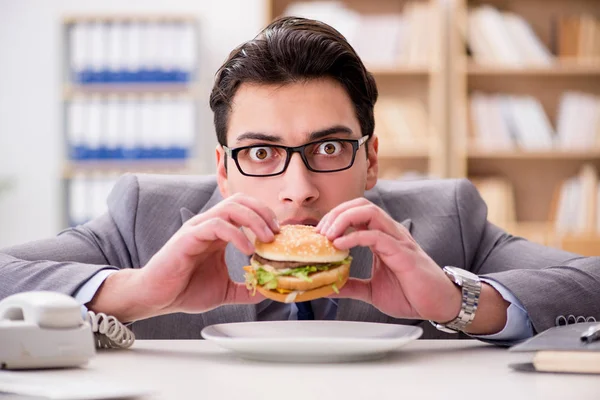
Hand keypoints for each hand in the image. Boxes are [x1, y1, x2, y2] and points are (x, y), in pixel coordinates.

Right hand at [90, 193, 278, 320]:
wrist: (156, 299)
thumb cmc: (185, 290)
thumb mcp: (225, 290)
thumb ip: (245, 288)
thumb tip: (268, 291)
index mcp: (218, 232)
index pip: (245, 208)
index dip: (265, 216)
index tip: (279, 235)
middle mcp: (208, 225)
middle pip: (241, 201)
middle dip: (263, 213)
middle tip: (276, 234)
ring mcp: (197, 229)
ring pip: (230, 208)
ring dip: (254, 220)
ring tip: (266, 239)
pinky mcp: (187, 238)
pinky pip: (216, 225)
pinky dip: (236, 234)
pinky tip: (247, 249)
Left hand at [316, 198, 460, 322]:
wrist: (438, 305)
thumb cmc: (411, 294)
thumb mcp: (372, 290)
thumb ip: (351, 284)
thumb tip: (329, 285)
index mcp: (382, 237)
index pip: (356, 213)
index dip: (334, 218)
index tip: (318, 234)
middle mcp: (390, 232)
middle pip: (360, 205)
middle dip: (335, 213)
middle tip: (319, 232)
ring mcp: (397, 240)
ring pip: (369, 212)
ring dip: (343, 219)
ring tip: (327, 235)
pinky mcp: (402, 252)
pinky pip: (376, 235)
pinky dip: (355, 236)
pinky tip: (340, 245)